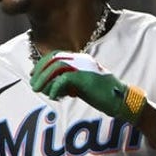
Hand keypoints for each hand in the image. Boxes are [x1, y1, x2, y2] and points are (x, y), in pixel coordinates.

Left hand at [30, 50, 144, 122]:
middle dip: (40, 71)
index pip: (56, 55)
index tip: (33, 75)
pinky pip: (64, 79)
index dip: (41, 64)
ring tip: (39, 90)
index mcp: (80, 59)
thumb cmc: (101, 95)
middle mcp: (82, 60)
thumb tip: (49, 85)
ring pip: (56, 67)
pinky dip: (55, 88)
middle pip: (53, 58)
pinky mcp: (87, 77)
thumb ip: (66, 81)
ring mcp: (84, 67)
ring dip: (44, 79)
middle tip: (34, 85)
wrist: (121, 100)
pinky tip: (55, 97)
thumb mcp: (80, 85)